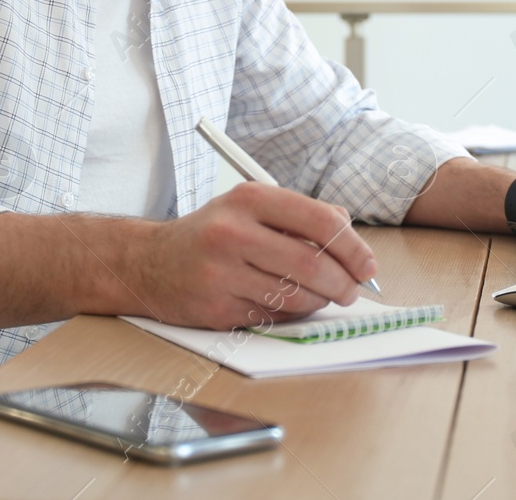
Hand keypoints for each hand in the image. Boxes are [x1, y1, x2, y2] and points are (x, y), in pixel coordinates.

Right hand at [133, 182, 377, 329]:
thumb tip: (348, 233)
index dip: (353, 248)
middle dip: (344, 283)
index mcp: (249, 199)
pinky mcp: (216, 307)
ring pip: (296, 296)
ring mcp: (222, 272)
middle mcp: (233, 232)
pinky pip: (273, 317)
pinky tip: (282, 303)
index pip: (320, 221)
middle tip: (351, 290)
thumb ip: (300, 216)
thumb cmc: (210, 234)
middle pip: (313, 265)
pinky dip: (289, 314)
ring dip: (318, 301)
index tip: (367, 265)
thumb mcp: (250, 208)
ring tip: (318, 295)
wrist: (148, 263)